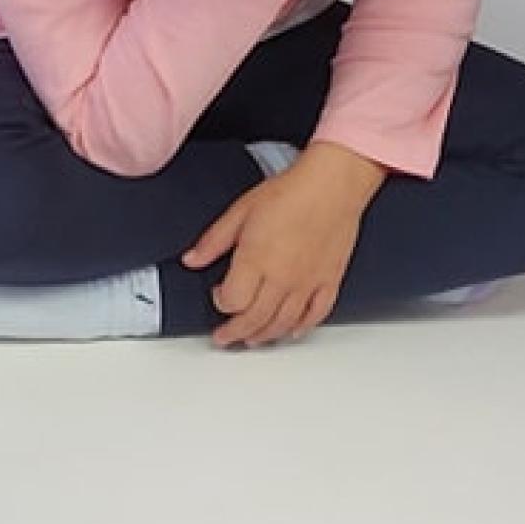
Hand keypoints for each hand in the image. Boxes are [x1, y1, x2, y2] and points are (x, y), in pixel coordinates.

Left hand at [182, 142, 386, 346]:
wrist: (333, 184)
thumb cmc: (291, 192)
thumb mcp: (240, 211)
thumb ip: (214, 240)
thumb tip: (191, 259)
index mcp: (255, 260)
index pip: (232, 300)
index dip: (220, 303)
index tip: (217, 296)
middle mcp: (282, 277)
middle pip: (255, 319)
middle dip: (235, 332)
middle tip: (225, 337)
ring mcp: (307, 282)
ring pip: (283, 323)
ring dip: (264, 335)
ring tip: (252, 339)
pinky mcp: (329, 280)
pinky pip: (315, 314)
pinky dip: (302, 327)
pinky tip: (293, 331)